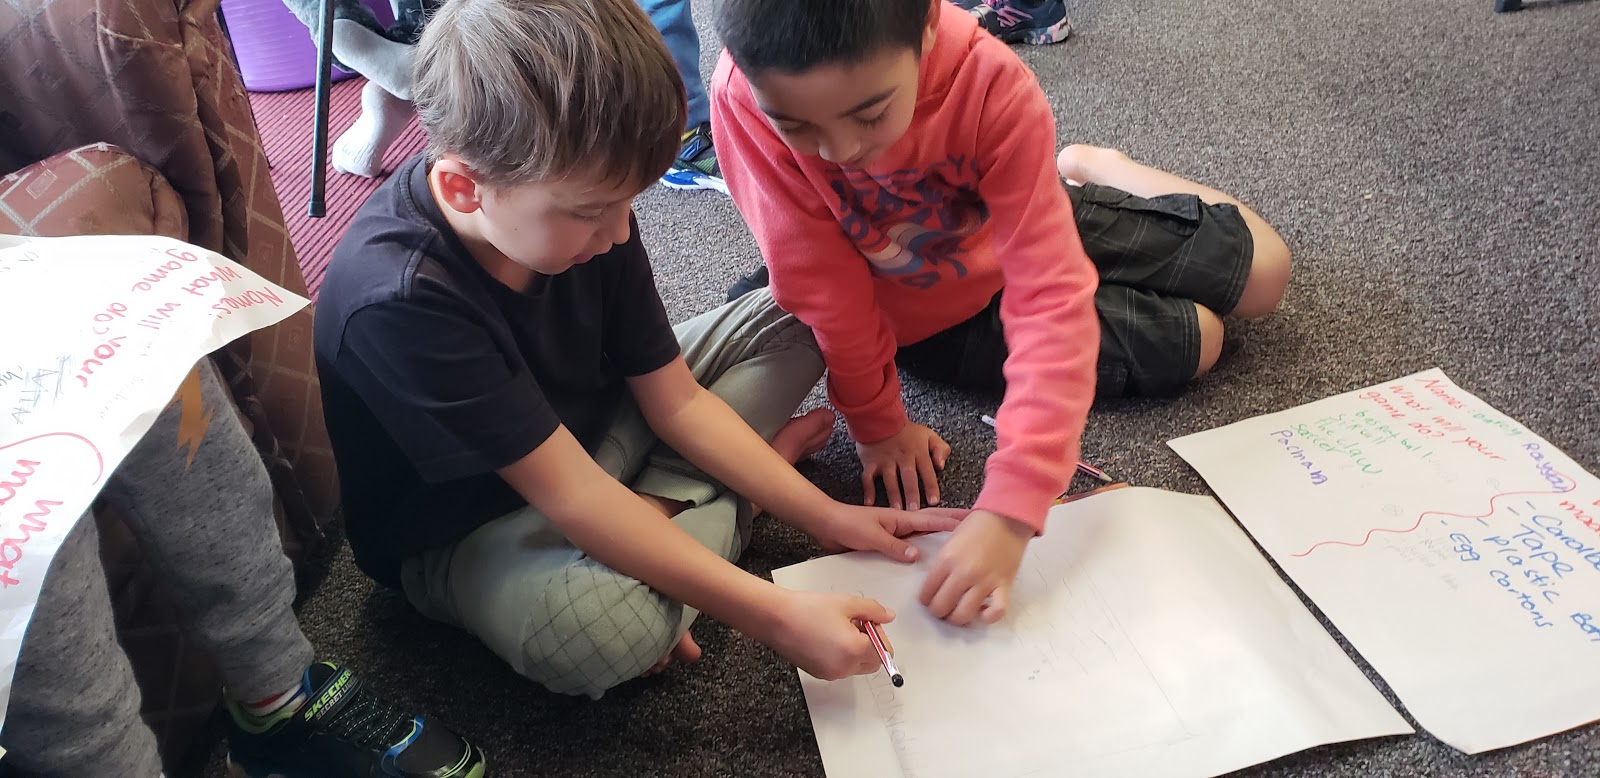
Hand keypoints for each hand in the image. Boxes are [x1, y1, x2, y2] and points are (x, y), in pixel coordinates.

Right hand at [764, 589, 895, 680]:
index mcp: (855, 650)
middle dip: (870, 645)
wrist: (776, 619)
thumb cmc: (807, 610)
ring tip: (838, 629)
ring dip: (856, 651)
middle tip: (855, 624)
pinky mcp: (819, 674)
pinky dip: (841, 656)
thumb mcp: (847, 603)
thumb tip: (888, 616)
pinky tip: (827, 637)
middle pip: (873, 663)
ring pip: (857, 666)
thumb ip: (873, 610)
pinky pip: (841, 668)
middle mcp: (844, 667)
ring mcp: (831, 673)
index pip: (884, 651)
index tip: (867, 620)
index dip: (878, 633)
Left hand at [807, 504, 964, 560]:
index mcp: (901, 518)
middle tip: (977, 525)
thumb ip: (893, 546)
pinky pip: (913, 542)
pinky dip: (926, 544)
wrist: (827, 524)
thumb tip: (918, 556)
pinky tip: (932, 553)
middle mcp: (903, 523)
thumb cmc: (847, 526)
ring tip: (963, 539)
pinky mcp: (889, 540)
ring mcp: (897, 531)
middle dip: (955, 522)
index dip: (953, 522)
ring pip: (926, 531)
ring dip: (943, 533)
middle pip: (934, 521)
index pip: (932, 519)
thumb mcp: (871, 536)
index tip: (974, 522)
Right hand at [856, 422, 952, 510]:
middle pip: (908, 478)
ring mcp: (885, 460)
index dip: (931, 486)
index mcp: (917, 452)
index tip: (934, 501)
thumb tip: (941, 465)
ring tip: (897, 510)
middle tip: (914, 510)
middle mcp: (902, 457)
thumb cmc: (905, 430)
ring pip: (890, 479)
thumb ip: (940, 449)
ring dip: (894, 495)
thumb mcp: (928, 434)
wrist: (879, 417)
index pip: (927, 471)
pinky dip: (868, 490)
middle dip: (912, 494)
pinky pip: (868, 478)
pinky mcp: (870, 462)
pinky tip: (870, 503)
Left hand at [919, 509, 1031, 625]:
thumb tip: (935, 586)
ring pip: (964, 615)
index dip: (925, 600)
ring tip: (958, 613)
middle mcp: (964, 573)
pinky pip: (996, 612)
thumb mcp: (950, 541)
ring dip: (958, 618)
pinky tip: (983, 612)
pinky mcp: (1004, 585)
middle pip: (942, 607)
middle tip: (942, 608)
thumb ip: (942, 564)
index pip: (927, 592)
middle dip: (938, 611)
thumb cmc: (977, 525)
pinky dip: (988, 617)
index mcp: (946, 559)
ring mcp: (985, 581)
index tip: (928, 600)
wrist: (1007, 517)